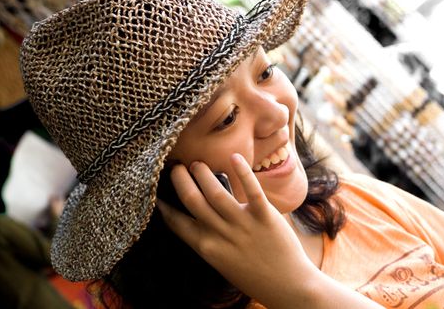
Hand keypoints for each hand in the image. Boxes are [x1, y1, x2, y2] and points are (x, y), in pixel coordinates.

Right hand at [157, 153, 316, 305]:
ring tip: (197, 164)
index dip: (163, 205)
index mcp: (207, 248)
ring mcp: (242, 224)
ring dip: (203, 173)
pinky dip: (242, 171)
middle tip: (177, 167)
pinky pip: (251, 190)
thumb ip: (210, 241)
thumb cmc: (254, 276)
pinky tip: (234, 157)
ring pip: (215, 192)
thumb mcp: (223, 262)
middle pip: (192, 200)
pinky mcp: (265, 216)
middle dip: (179, 180)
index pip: (176, 222)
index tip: (156, 190)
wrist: (288, 287)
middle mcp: (220, 235)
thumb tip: (198, 218)